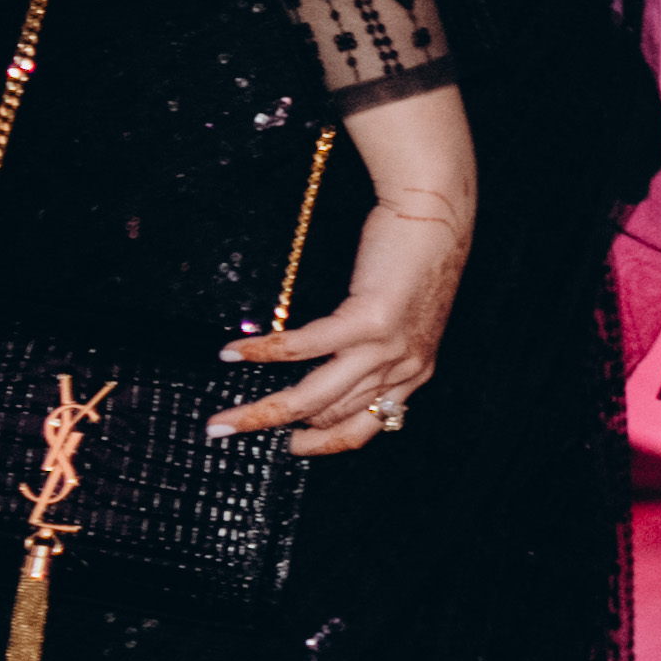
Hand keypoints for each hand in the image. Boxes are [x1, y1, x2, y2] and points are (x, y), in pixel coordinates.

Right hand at [220, 90, 476, 458]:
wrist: (439, 213)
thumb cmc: (416, 259)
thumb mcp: (407, 320)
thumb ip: (373, 350)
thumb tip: (319, 366)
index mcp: (413, 374)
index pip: (360, 430)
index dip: (319, 445)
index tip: (285, 447)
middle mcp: (402, 370)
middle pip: (327, 420)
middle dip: (273, 430)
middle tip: (230, 433)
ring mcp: (386, 349)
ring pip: (309, 399)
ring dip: (258, 412)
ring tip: (221, 419)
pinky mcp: (368, 321)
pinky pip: (302, 347)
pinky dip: (262, 353)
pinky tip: (233, 353)